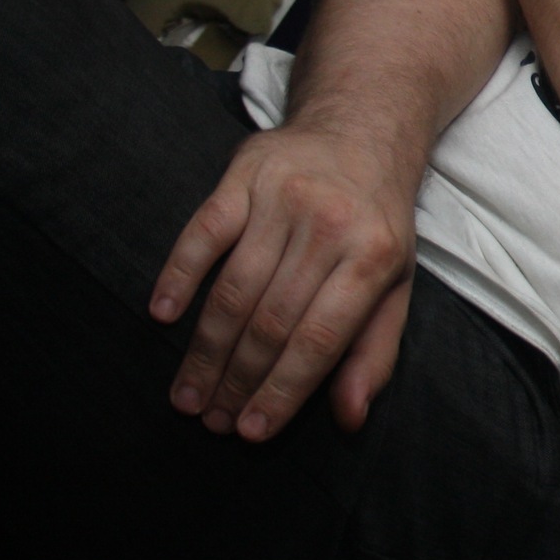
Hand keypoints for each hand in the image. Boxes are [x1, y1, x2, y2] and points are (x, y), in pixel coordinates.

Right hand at [152, 121, 423, 438]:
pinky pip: (203, 231)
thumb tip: (350, 418)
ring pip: (235, 287)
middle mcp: (330, 226)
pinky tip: (162, 316)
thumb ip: (374, 352)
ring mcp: (284, 197)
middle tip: (211, 419)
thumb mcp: (396, 284)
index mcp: (375, 257)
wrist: (362, 129)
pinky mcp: (244, 174)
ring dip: (206, 349)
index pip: (321, 338)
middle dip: (238, 379)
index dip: (284, 390)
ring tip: (189, 393)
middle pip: (272, 319)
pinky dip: (179, 274)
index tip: (252, 430)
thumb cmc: (377, 223)